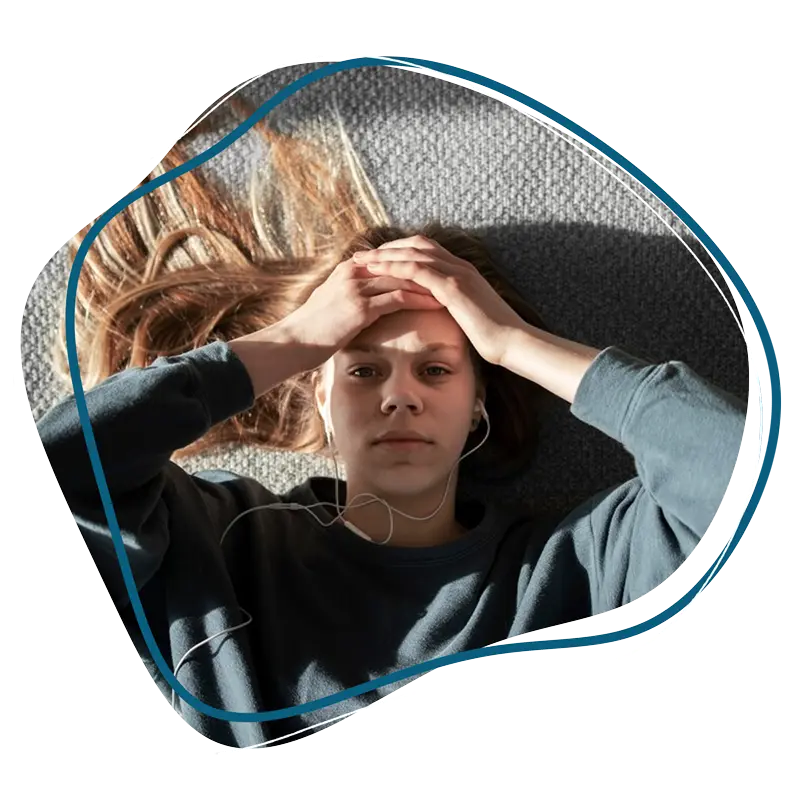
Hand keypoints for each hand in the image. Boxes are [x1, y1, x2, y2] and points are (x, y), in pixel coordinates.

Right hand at [278, 254, 444, 370]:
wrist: (292, 342)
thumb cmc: (311, 329)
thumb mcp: (331, 304)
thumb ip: (350, 295)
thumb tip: (368, 302)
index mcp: (349, 269)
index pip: (390, 258)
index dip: (415, 262)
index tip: (438, 268)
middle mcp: (354, 273)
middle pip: (400, 264)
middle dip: (428, 269)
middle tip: (452, 275)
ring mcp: (356, 288)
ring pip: (403, 278)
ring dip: (429, 283)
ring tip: (451, 289)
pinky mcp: (360, 307)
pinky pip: (398, 298)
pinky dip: (420, 300)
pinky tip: (437, 305)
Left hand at [352, 235, 526, 365]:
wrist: (512, 342)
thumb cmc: (493, 336)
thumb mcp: (469, 315)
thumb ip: (455, 306)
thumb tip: (440, 312)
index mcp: (463, 271)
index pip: (426, 250)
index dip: (400, 251)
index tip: (378, 257)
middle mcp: (459, 266)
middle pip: (417, 245)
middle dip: (388, 248)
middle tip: (363, 253)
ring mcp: (457, 273)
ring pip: (414, 254)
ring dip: (385, 255)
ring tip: (361, 260)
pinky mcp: (453, 287)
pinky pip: (418, 270)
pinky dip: (395, 267)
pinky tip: (377, 270)